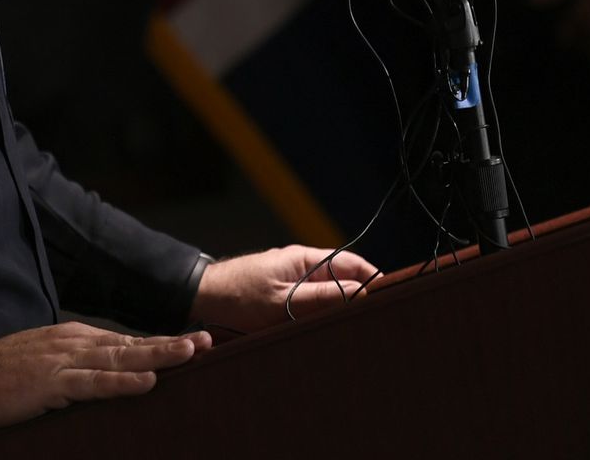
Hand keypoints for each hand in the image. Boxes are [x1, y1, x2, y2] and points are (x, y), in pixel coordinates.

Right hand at [0, 322, 210, 430]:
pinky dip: (122, 381)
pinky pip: (93, 383)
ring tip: (189, 353)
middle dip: (170, 343)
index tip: (193, 342)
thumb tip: (103, 376)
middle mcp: (73, 343)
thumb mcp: (44, 364)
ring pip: (119, 358)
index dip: (159, 341)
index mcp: (72, 338)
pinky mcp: (51, 382)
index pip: (124, 340)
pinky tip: (146, 380)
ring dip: (156, 354)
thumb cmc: (1, 375)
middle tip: (207, 341)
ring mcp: (63, 361)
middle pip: (130, 344)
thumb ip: (73, 367)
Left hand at [191, 246, 377, 332]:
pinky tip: (323, 330)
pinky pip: (309, 303)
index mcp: (303, 259)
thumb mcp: (282, 302)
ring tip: (352, 327)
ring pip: (326, 293)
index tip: (389, 297)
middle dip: (359, 296)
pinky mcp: (281, 295)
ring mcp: (290, 280)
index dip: (373, 278)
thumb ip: (321, 297)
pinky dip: (319, 314)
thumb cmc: (236, 297)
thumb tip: (361, 292)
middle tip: (373, 318)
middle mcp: (300, 266)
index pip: (351, 263)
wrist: (199, 297)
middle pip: (342, 279)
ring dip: (338, 308)